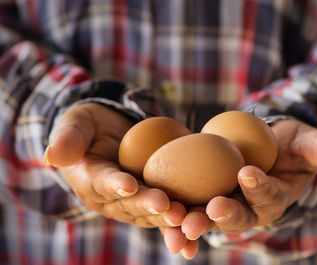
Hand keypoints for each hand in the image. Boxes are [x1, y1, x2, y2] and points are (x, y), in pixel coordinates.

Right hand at [43, 103, 185, 227]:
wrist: (112, 132)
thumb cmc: (92, 126)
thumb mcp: (76, 124)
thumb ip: (68, 137)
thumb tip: (52, 155)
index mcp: (91, 181)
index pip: (101, 182)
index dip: (114, 184)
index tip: (127, 184)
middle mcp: (113, 199)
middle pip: (131, 204)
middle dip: (148, 205)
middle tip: (166, 206)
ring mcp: (136, 202)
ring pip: (153, 213)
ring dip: (169, 219)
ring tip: (187, 220)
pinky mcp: (156, 198)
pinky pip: (169, 211)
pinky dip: (183, 221)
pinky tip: (198, 231)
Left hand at [163, 119, 316, 257]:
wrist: (259, 145)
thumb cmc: (286, 144)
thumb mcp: (305, 142)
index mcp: (273, 198)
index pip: (269, 196)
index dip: (261, 188)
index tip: (249, 173)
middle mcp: (248, 209)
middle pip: (236, 216)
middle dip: (224, 216)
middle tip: (211, 211)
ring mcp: (223, 204)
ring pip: (207, 217)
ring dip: (192, 221)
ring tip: (178, 221)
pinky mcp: (201, 198)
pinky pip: (186, 207)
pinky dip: (174, 215)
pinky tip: (161, 216)